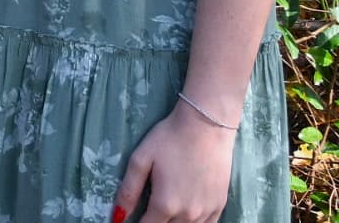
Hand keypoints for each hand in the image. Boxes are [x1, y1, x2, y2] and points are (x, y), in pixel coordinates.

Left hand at [112, 103, 237, 222]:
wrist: (206, 125)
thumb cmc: (169, 138)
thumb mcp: (141, 160)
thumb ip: (128, 191)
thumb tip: (118, 217)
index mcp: (165, 204)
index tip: (131, 220)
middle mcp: (188, 214)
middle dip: (154, 222)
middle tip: (149, 211)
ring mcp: (207, 211)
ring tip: (166, 209)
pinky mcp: (220, 204)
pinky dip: (193, 222)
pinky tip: (186, 214)